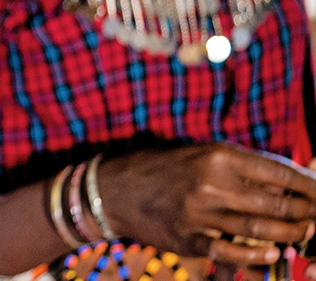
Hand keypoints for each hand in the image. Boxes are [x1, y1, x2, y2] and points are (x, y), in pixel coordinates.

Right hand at [97, 143, 315, 266]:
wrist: (112, 190)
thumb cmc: (160, 168)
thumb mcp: (199, 153)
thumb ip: (238, 165)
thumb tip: (284, 179)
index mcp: (218, 156)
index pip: (279, 172)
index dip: (308, 185)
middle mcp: (212, 183)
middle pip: (277, 203)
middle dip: (306, 212)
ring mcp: (200, 214)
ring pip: (261, 228)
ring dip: (289, 234)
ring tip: (304, 234)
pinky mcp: (189, 239)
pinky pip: (231, 252)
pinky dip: (256, 255)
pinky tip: (271, 253)